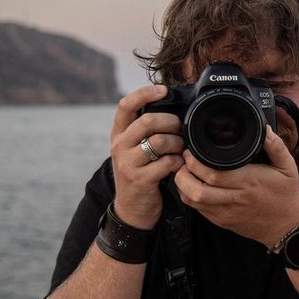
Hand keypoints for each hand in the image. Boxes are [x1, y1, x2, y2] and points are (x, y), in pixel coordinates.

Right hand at [110, 85, 184, 228]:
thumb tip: (172, 109)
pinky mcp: (139, 180)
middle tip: (180, 130)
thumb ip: (145, 131)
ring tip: (180, 150)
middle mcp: (119, 146)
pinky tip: (178, 166)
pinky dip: (178, 162)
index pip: (126, 105)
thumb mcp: (135, 149)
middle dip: (171, 122)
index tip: (163, 90)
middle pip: (147, 121)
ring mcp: (127, 163)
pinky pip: (166, 163)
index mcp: (118, 134)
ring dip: (177, 143)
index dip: (144, 93)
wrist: (132, 209)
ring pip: (159, 141)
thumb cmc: (140, 173)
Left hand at [174, 125, 298, 247]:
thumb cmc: (285, 195)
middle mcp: (235, 198)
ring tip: (184, 171)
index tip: (192, 151)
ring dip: (183, 185)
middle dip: (184, 172)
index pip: (214, 174)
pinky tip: (191, 185)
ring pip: (194, 201)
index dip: (196, 163)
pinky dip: (189, 196)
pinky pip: (198, 209)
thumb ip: (276, 146)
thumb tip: (265, 129)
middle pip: (198, 189)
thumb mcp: (288, 167)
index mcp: (249, 181)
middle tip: (184, 159)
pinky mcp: (221, 220)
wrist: (286, 226)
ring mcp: (226, 212)